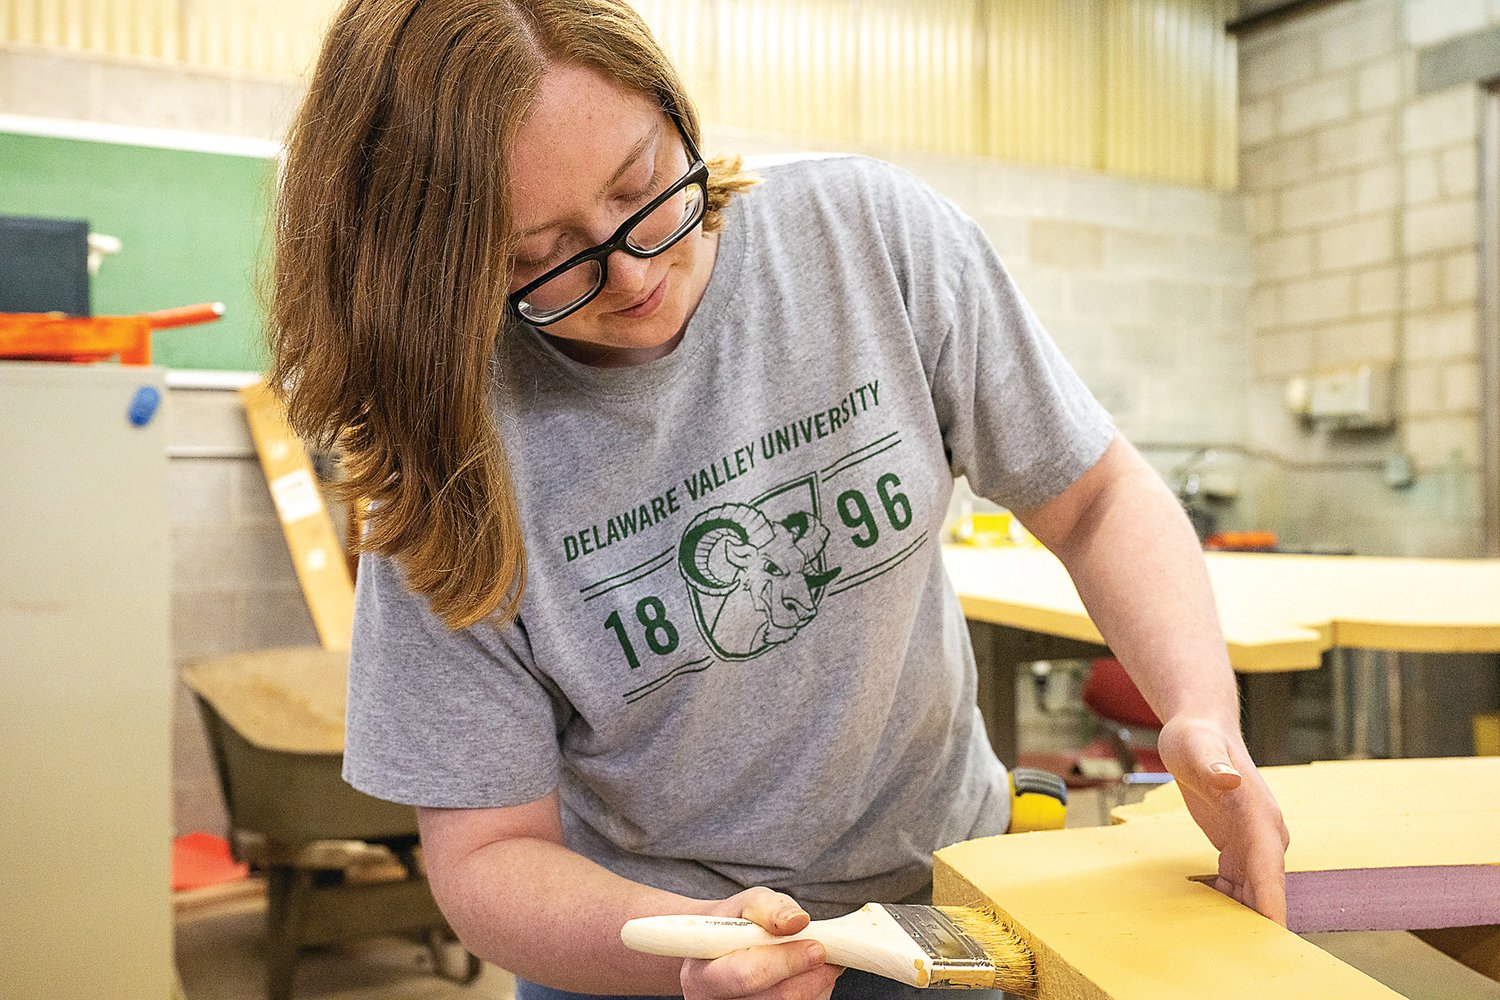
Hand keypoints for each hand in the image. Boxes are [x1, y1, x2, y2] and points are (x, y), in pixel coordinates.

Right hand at [679, 887, 843, 999]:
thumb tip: (797, 921)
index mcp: (701, 976)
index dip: (788, 961)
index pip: (749, 975)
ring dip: (816, 985)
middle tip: (826, 952)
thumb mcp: (748, 904)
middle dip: (811, 974)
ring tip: (812, 959)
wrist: (723, 949)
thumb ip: (771, 909)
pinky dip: (814, 993)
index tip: (816, 947)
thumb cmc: (735, 925)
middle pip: (777, 999)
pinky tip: (808, 975)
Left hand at [1156, 716, 1290, 924]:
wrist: (1201, 728)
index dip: (1271, 904)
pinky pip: (1237, 883)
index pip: (1269, 869)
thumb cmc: (1197, 737)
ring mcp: (1254, 841)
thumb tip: (1229, 783)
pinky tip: (1205, 911)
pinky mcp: (1238, 845)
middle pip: (1266, 889)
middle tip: (1242, 956)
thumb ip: (1212, 766)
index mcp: (1260, 817)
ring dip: (1241, 916)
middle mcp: (1265, 834)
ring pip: (1253, 891)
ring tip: (1220, 944)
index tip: (1271, 936)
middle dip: (1259, 923)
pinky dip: (1225, 900)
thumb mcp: (1196, 749)